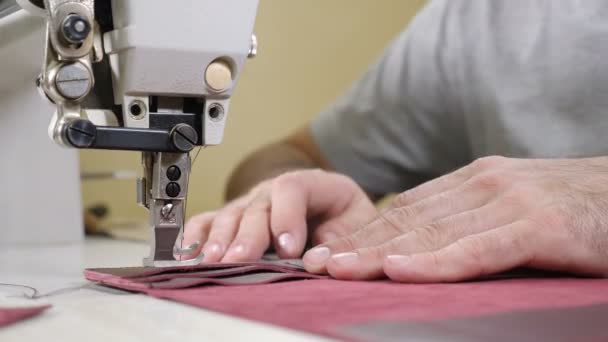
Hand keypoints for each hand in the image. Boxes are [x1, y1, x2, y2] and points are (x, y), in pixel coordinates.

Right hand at [182, 169, 376, 261]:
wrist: (333, 213)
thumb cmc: (345, 219)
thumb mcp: (357, 224)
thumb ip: (341, 238)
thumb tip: (317, 258)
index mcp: (312, 183)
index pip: (292, 188)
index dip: (287, 217)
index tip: (288, 249)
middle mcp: (274, 191)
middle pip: (257, 205)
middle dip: (248, 235)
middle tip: (240, 259)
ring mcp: (250, 203)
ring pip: (231, 215)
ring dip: (220, 238)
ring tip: (214, 259)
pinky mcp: (232, 219)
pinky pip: (208, 222)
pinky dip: (196, 236)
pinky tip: (188, 253)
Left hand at [303, 156, 607, 281]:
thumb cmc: (573, 207)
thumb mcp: (512, 207)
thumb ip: (471, 220)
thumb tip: (424, 245)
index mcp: (474, 180)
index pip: (405, 210)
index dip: (363, 233)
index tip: (327, 251)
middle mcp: (483, 184)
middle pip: (406, 220)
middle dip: (357, 245)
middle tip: (313, 265)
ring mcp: (508, 201)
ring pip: (431, 233)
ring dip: (378, 254)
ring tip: (336, 270)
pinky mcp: (537, 226)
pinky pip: (476, 249)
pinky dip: (435, 262)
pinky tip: (399, 271)